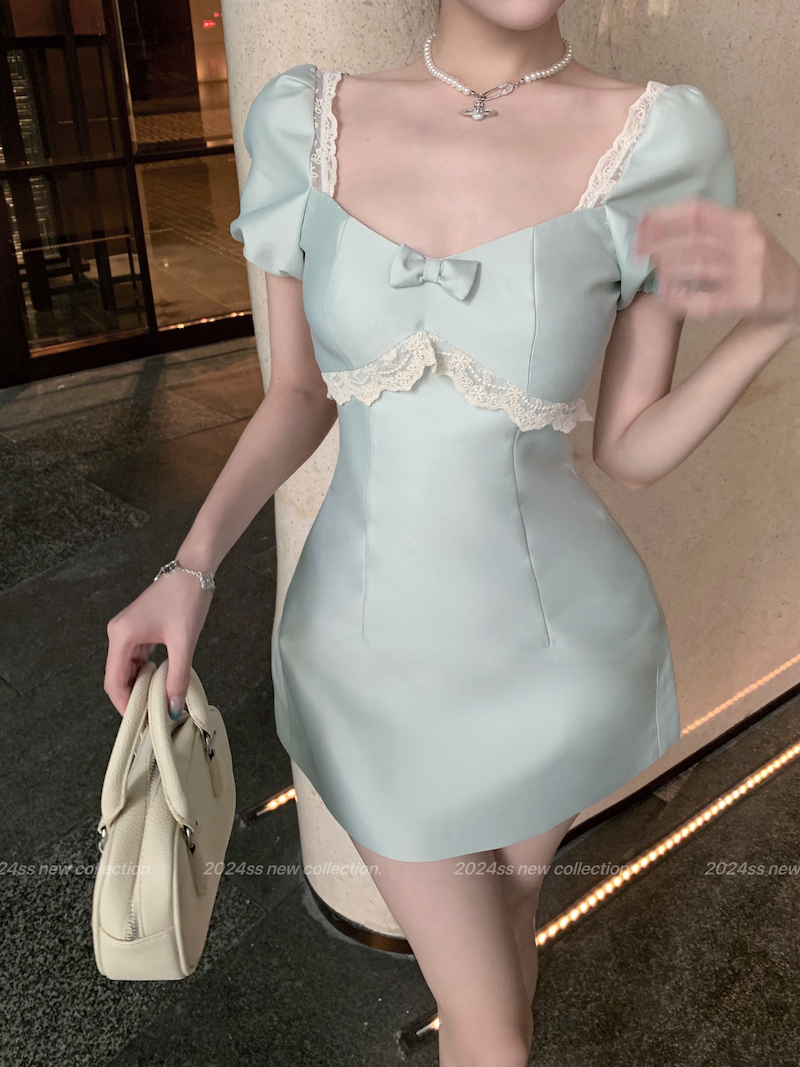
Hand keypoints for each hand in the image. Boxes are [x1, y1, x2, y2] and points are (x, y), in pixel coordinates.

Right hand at [104, 572, 212, 716]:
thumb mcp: (184, 641)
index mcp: (121, 636)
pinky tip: (159, 684)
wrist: (194, 570)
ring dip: (140, 687)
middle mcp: (117, 634)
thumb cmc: (186, 599)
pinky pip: (136, 660)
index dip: (124, 705)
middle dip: (132, 698)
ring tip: (157, 705)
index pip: (114, 681)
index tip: (141, 722)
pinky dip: (145, 674)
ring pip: (127, 669)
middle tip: (151, 717)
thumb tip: (173, 708)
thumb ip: (178, 676)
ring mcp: (126, 632)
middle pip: (117, 677)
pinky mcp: (137, 630)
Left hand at [634, 196, 799, 333]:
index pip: (697, 211)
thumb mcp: (740, 235)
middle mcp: (747, 242)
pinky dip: (682, 299)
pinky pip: (706, 301)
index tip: (640, 226)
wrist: (795, 292)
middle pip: (694, 238)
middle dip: (660, 244)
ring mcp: (749, 271)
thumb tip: (657, 224)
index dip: (664, 217)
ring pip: (699, 266)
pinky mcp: (747, 299)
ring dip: (669, 268)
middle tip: (638, 252)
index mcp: (741, 222)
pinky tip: (666, 297)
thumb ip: (708, 228)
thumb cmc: (757, 263)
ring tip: (653, 271)